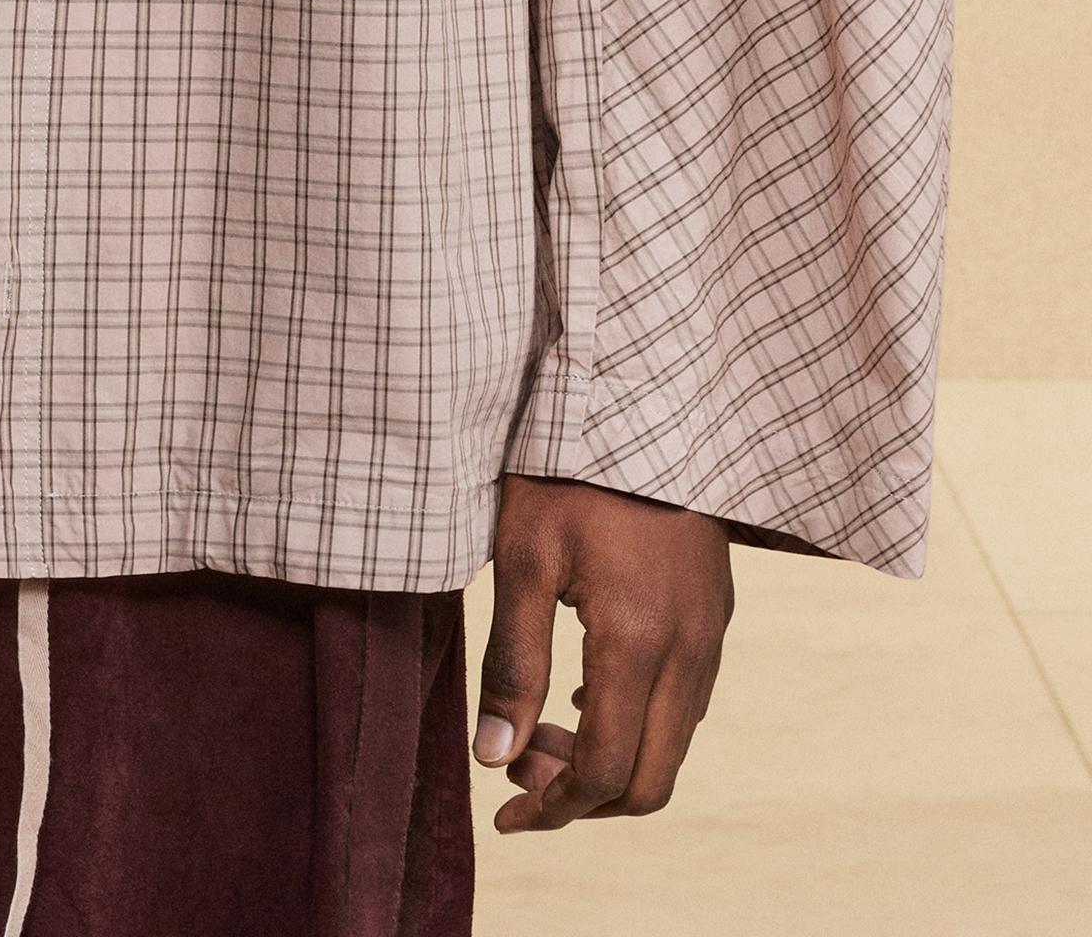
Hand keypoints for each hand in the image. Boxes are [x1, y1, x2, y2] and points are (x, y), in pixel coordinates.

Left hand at [475, 474, 732, 832]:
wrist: (637, 397)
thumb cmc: (565, 470)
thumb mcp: (521, 557)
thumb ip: (513, 664)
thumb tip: (495, 759)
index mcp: (639, 641)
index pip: (606, 770)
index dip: (554, 808)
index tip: (505, 814)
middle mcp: (691, 649)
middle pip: (652, 779)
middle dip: (584, 798)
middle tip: (520, 776)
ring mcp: (712, 631)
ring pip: (674, 744)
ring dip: (613, 762)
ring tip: (542, 735)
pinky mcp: (717, 611)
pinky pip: (688, 702)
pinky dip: (640, 724)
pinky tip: (588, 696)